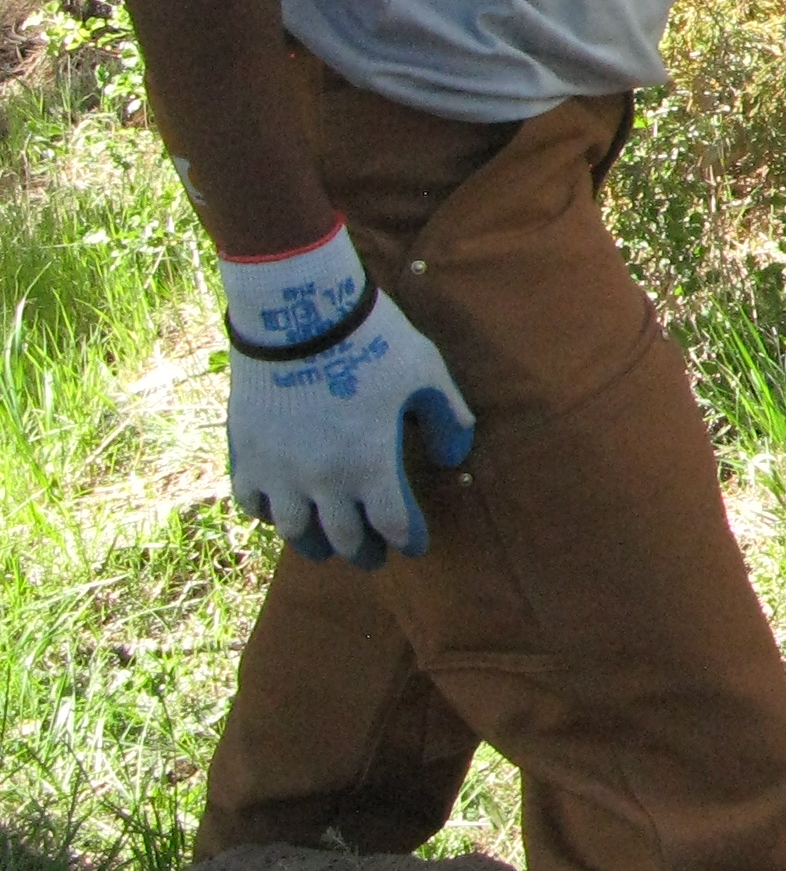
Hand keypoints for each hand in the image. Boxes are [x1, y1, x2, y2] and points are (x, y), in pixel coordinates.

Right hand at [223, 221, 475, 565]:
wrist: (298, 314)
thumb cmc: (370, 341)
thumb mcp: (426, 373)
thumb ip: (448, 417)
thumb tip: (454, 457)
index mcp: (371, 465)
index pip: (394, 525)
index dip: (408, 540)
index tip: (414, 546)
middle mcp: (323, 480)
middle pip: (344, 539)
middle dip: (363, 553)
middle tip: (372, 557)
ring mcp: (279, 471)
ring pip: (294, 531)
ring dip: (313, 542)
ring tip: (324, 544)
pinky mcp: (246, 453)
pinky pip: (251, 502)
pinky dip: (267, 513)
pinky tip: (279, 510)